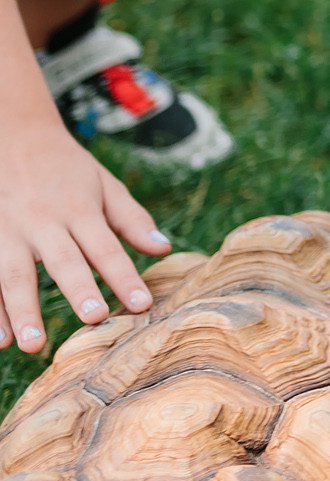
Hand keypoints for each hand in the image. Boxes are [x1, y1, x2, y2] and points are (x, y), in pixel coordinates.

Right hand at [1, 122, 167, 352]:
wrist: (11, 135)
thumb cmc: (65, 166)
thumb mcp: (103, 183)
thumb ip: (131, 218)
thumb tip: (163, 249)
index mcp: (78, 209)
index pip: (106, 248)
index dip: (124, 277)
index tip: (142, 305)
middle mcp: (43, 222)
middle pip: (63, 261)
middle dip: (79, 291)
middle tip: (94, 321)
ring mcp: (8, 232)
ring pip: (14, 275)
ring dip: (22, 311)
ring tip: (33, 345)